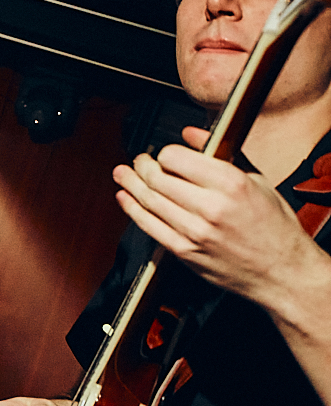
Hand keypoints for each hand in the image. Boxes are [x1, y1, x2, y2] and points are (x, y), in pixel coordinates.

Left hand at [112, 126, 330, 315]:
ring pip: (149, 200)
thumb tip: (190, 134)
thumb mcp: (257, 180)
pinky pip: (149, 226)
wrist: (283, 272)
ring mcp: (195, 231)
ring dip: (130, 184)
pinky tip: (126, 198)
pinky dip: (132, 209)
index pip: (175, 158)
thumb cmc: (274, 227)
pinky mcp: (184, 251)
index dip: (165, 154)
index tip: (164, 154)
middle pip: (157, 178)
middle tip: (139, 161)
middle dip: (142, 166)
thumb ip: (222, 154)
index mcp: (231, 183)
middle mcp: (211, 207)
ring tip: (122, 174)